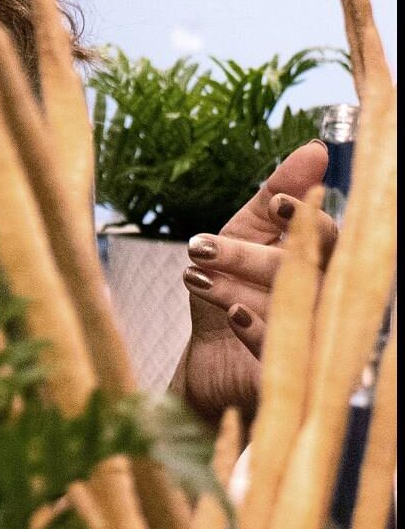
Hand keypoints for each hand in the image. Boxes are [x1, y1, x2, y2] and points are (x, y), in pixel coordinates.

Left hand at [174, 140, 338, 422]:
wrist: (207, 361)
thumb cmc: (231, 290)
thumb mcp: (243, 235)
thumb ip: (276, 195)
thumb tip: (315, 149)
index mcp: (320, 265)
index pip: (330, 238)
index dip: (306, 218)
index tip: (274, 204)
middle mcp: (327, 302)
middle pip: (307, 271)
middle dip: (250, 254)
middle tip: (201, 247)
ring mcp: (317, 342)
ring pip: (294, 307)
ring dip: (241, 286)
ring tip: (198, 275)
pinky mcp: (298, 379)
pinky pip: (288, 353)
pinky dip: (258, 329)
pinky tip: (232, 313)